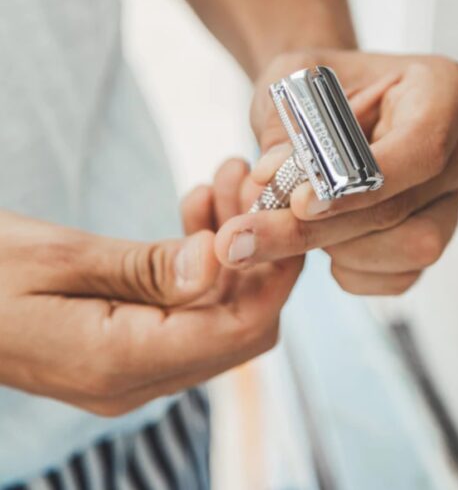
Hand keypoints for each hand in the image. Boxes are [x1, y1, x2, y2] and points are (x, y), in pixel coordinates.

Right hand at [0, 159, 301, 414]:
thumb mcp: (59, 258)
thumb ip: (147, 269)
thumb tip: (222, 262)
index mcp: (121, 362)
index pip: (239, 331)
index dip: (274, 278)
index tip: (285, 219)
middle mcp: (136, 380)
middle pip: (239, 328)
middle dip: (257, 260)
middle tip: (247, 191)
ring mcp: (132, 370)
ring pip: (217, 316)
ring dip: (231, 257)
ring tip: (219, 190)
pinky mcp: (127, 350)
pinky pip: (188, 313)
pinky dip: (202, 269)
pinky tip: (194, 218)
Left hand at [214, 50, 457, 294]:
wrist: (331, 109)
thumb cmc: (318, 89)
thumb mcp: (291, 82)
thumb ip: (283, 126)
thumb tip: (272, 177)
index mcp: (446, 91)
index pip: (419, 148)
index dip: (360, 184)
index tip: (300, 202)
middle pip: (402, 208)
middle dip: (319, 231)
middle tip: (244, 240)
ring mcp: (454, 198)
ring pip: (410, 249)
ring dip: (336, 249)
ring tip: (291, 226)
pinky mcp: (436, 233)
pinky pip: (402, 276)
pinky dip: (353, 270)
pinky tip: (324, 244)